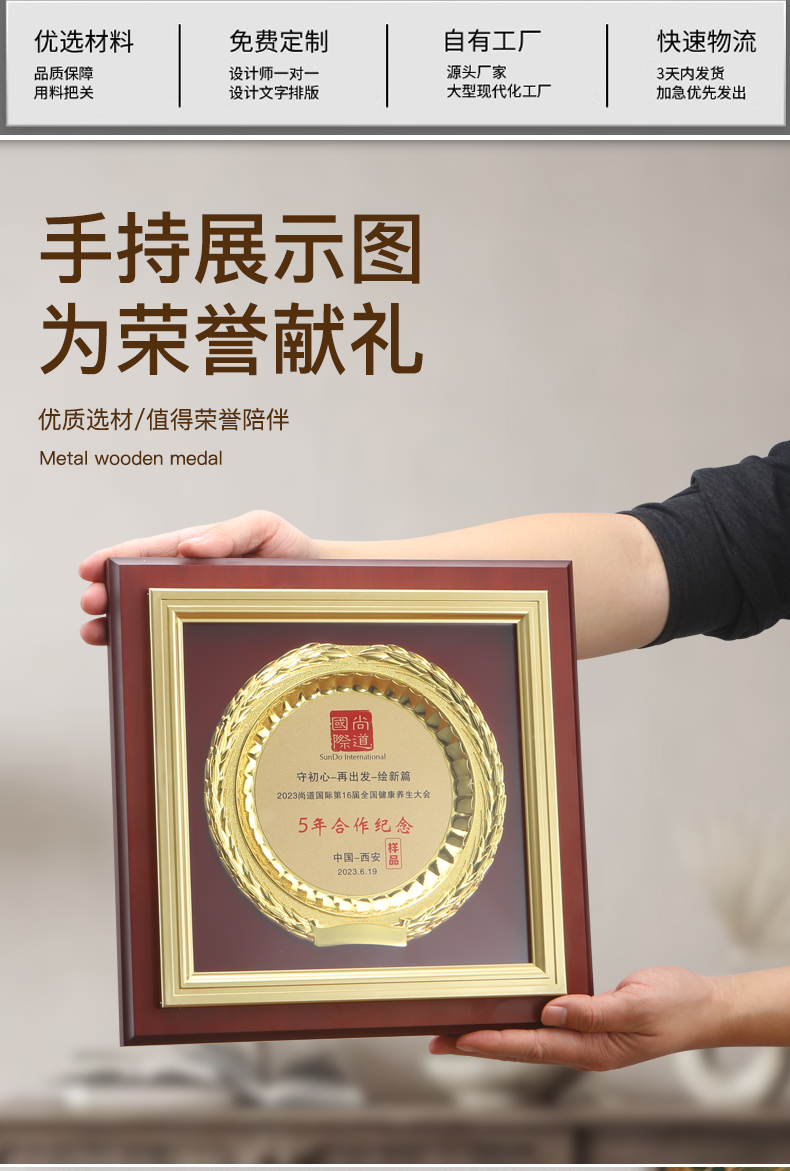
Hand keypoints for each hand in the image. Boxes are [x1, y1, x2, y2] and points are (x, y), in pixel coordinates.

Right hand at [78, 511, 317, 645]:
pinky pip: (175, 643)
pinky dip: (149, 649)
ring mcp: (196, 611)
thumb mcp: (263, 528)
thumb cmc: (290, 550)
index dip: (115, 558)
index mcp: (196, 551)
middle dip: (108, 594)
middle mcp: (188, 582)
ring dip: (116, 625)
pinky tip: (130, 657)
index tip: (88, 567)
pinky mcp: (208, 637)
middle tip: (89, 603)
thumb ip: (229, 533)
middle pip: (137, 588)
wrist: (326, 587)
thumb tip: (188, 545)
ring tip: (94, 632)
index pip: (148, 552)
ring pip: (147, 618)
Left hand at [429, 967, 721, 1070]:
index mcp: (593, 1049)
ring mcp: (586, 1039)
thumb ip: (595, 1011)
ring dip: (493, 1035)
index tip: (459, 1039)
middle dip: (478, 1045)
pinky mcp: (589, 1024)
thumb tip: (552, 1012)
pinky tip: (504, 1015)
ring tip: (456, 1030)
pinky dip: (519, 1022)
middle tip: (437, 1040)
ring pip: (529, 1039)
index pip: (532, 1047)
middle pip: (520, 1049)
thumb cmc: (676, 1006)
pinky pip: (545, 1026)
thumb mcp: (638, 1006)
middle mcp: (583, 1049)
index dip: (494, 1043)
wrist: (704, 1007)